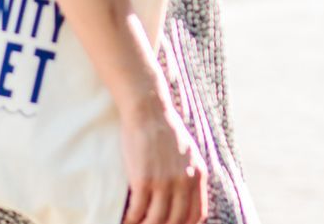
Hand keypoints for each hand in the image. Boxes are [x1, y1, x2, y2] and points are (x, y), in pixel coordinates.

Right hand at [120, 92, 208, 223]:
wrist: (148, 111)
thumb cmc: (164, 132)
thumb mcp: (188, 154)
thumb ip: (189, 175)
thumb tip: (183, 198)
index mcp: (198, 174)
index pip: (197, 215)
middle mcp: (184, 180)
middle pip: (176, 221)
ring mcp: (164, 181)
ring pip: (156, 220)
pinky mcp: (144, 179)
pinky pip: (137, 212)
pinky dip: (130, 221)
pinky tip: (125, 220)